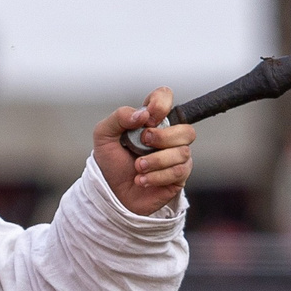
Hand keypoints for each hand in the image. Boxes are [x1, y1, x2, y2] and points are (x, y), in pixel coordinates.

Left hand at [94, 88, 192, 215]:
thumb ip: (119, 117)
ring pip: (183, 152)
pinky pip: (179, 172)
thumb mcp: (104, 136)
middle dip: (163, 137)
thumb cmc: (111, 163)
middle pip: (186, 129)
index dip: (161, 104)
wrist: (112, 193)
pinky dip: (157, 176)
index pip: (165, 97)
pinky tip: (142, 180)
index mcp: (151, 120)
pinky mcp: (179, 176)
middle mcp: (168, 136)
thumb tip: (142, 114)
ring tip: (137, 167)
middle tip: (143, 143)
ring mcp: (176, 156)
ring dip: (156, 160)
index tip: (147, 119)